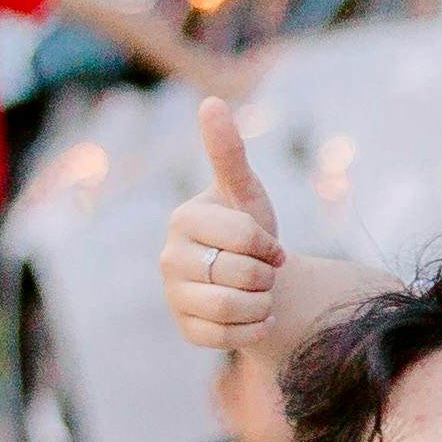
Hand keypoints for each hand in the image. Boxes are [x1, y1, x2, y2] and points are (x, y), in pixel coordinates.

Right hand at [162, 98, 284, 351]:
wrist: (253, 280)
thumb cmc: (248, 230)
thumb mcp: (245, 192)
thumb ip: (229, 153)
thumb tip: (212, 102)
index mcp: (183, 219)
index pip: (245, 236)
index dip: (270, 245)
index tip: (272, 247)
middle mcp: (169, 257)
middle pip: (243, 275)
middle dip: (267, 276)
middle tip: (263, 272)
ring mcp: (174, 296)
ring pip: (235, 308)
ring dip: (264, 303)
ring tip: (261, 293)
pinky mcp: (187, 330)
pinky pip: (230, 338)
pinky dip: (255, 329)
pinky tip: (256, 316)